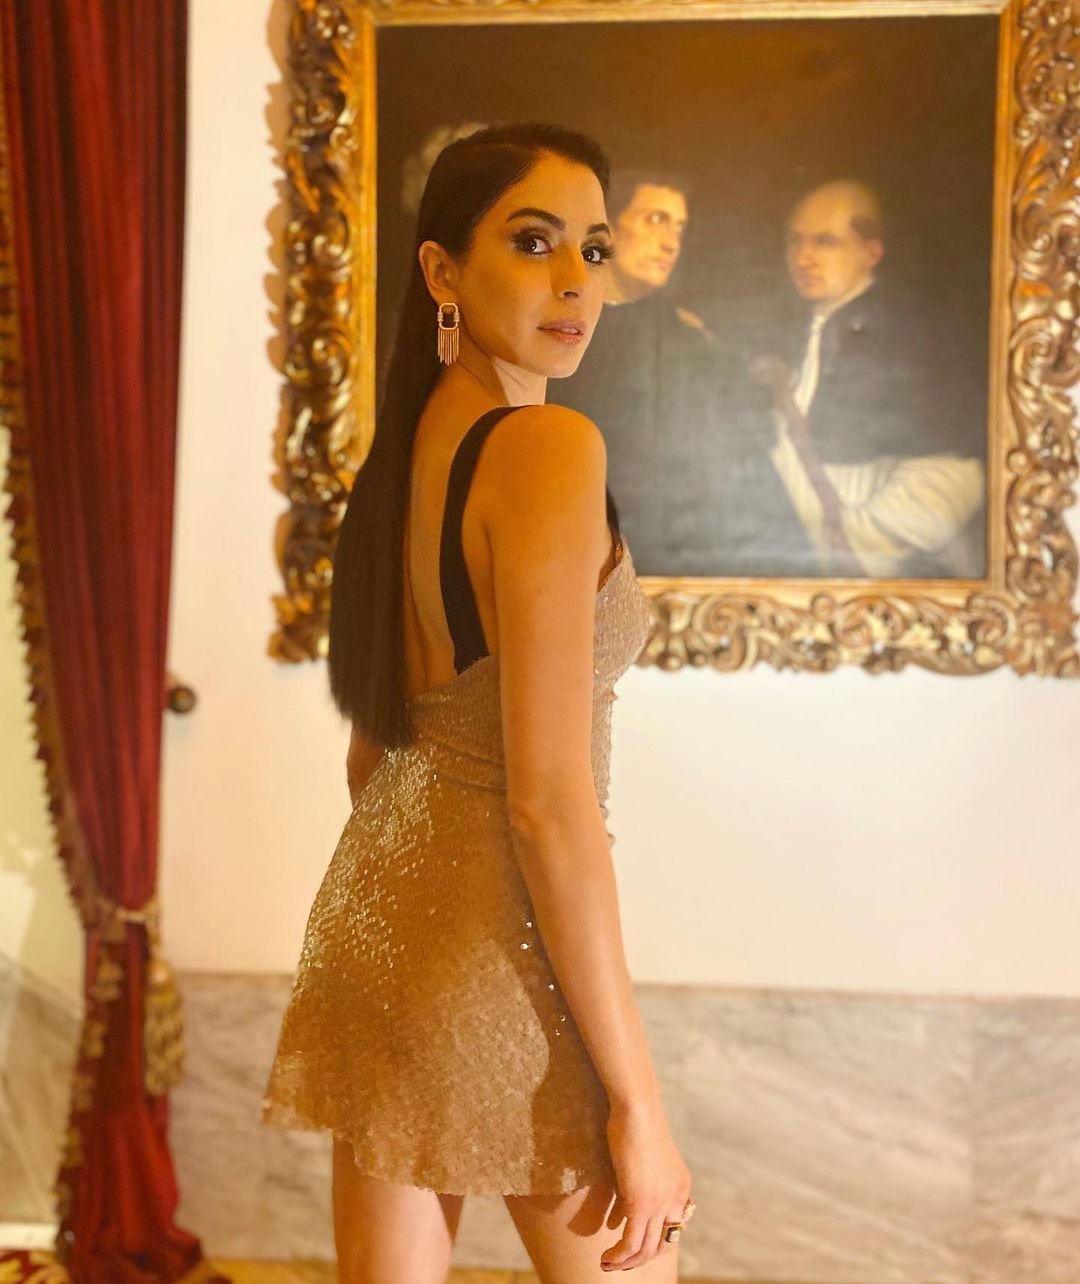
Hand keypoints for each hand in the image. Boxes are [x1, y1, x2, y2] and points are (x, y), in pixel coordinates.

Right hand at [601, 1099, 691, 1271]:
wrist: (638, 1109)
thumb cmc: (637, 1122)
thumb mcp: (647, 1158)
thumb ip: (642, 1183)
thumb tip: (622, 1211)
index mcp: (681, 1187)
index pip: (674, 1228)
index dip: (655, 1243)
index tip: (636, 1246)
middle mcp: (675, 1199)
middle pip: (662, 1244)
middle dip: (640, 1259)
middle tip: (621, 1262)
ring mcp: (660, 1203)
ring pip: (646, 1249)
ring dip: (626, 1262)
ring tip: (609, 1264)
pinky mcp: (641, 1203)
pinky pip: (630, 1242)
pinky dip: (619, 1256)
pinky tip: (606, 1258)